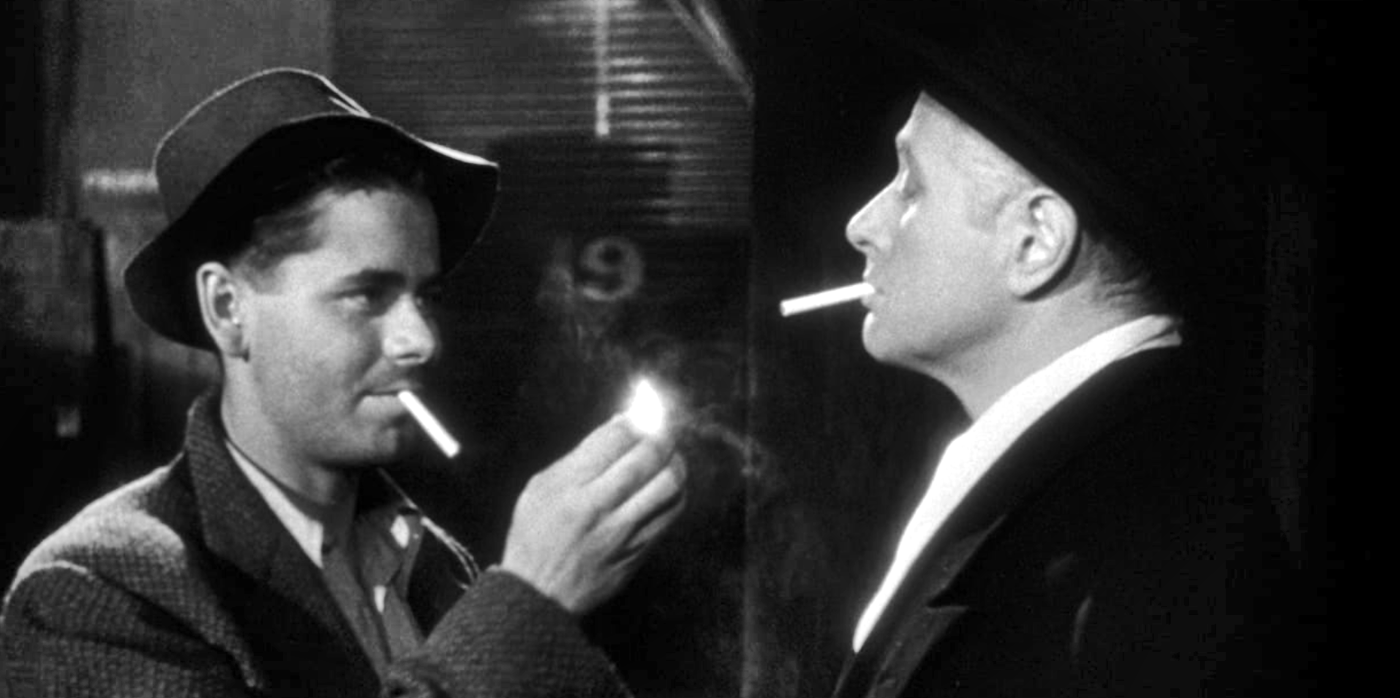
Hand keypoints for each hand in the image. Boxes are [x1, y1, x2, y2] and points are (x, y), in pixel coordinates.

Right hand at [499, 414, 687, 614]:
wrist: (539, 593)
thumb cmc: (535, 534)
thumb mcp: (541, 487)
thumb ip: (581, 456)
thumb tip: (622, 424)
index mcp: (570, 486)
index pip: (617, 438)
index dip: (636, 420)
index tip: (641, 416)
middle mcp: (599, 506)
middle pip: (649, 456)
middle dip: (663, 434)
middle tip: (663, 430)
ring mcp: (623, 531)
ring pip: (669, 484)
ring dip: (676, 462)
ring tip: (669, 456)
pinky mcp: (639, 551)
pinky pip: (672, 513)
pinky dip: (677, 492)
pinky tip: (668, 486)